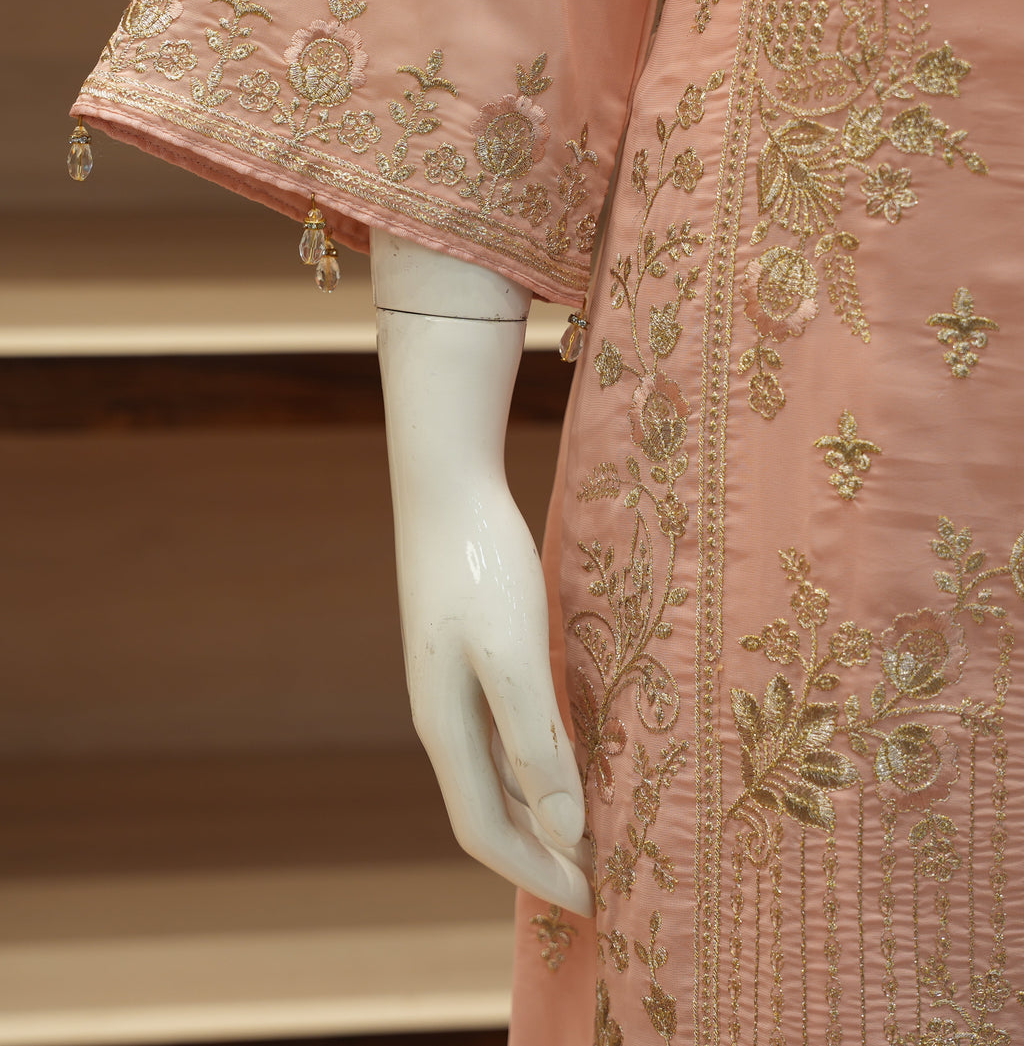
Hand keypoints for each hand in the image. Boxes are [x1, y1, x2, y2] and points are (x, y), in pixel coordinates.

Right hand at [396, 479, 592, 915]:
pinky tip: (578, 757)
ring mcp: (455, 686)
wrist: (447, 487)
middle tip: (608, 877)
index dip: (536, 874)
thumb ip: (535, 741)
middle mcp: (444, 718)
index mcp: (445, 728)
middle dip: (544, 852)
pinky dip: (542, 762)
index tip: (594, 903)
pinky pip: (507, 733)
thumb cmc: (480, 566)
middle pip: (490, 809)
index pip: (484, 831)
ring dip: (544, 810)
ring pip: (500, 772)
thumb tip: (563, 826)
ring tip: (600, 830)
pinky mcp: (473, 655)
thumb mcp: (512, 655)